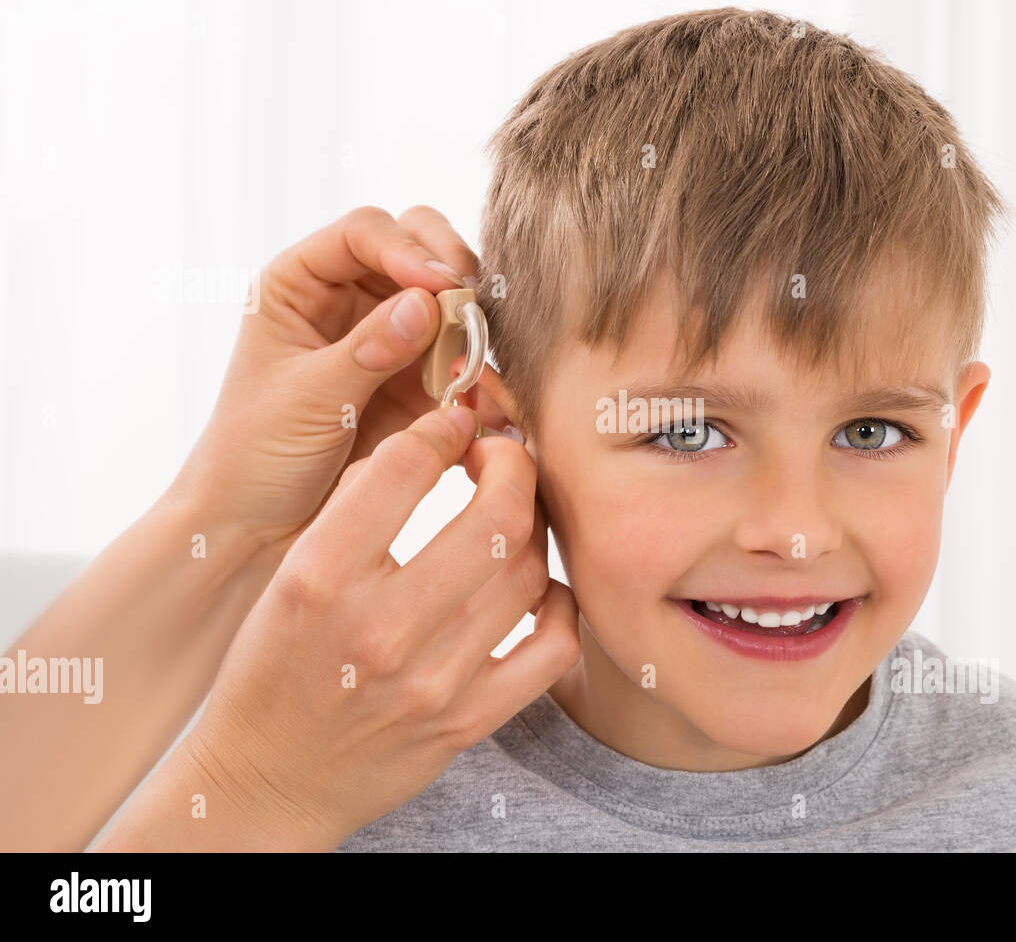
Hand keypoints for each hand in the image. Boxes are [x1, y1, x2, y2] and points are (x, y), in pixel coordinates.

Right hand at [169, 407, 579, 848]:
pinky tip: (535, 591)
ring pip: (529, 573)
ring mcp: (430, 681)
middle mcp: (377, 628)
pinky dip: (559, 606)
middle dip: (513, 466)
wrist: (264, 780)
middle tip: (502, 460)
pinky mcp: (466, 722)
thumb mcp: (289, 573)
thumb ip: (353, 507)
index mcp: (319, 577)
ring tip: (512, 521)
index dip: (445, 429)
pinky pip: (553, 647)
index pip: (406, 467)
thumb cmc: (274, 665)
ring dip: (533, 531)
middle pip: (497, 516)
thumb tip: (432, 441)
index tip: (455, 428)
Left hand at [173, 205, 479, 551]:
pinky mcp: (418, 387)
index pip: (363, 234)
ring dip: (473, 334)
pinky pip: (463, 369)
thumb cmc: (254, 454)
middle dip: (451, 273)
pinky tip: (491, 408)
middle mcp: (348, 301)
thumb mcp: (307, 397)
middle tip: (474, 305)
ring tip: (481, 374)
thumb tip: (428, 303)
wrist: (257, 529)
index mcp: (301, 284)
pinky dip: (482, 384)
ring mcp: (389, 342)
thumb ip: (368, 348)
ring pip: (449, 310)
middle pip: (417, 250)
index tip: (441, 285)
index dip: (407, 249)